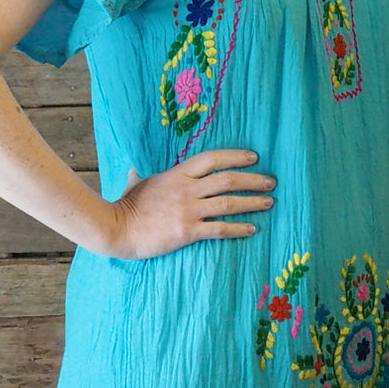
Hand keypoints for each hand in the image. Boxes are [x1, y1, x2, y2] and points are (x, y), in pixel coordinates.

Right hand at [101, 148, 275, 259]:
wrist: (116, 228)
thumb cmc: (124, 206)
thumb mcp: (135, 185)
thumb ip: (138, 176)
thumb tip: (132, 170)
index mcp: (177, 173)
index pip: (213, 158)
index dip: (236, 156)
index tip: (254, 157)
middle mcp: (186, 188)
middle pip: (228, 179)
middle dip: (254, 179)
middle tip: (272, 182)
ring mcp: (188, 209)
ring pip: (229, 202)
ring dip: (253, 202)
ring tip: (269, 202)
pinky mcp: (187, 231)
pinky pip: (220, 228)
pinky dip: (239, 228)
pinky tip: (252, 229)